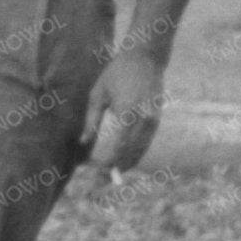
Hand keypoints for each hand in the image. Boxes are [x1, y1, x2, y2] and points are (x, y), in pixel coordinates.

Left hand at [83, 49, 167, 174]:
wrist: (146, 59)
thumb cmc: (116, 73)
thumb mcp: (98, 94)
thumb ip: (92, 120)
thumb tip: (83, 142)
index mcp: (127, 113)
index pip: (118, 147)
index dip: (108, 163)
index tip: (97, 173)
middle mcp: (143, 120)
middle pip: (130, 153)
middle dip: (117, 168)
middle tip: (102, 181)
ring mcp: (153, 120)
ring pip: (141, 150)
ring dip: (127, 164)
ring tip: (112, 175)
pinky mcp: (157, 120)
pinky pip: (146, 142)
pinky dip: (136, 154)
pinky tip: (125, 161)